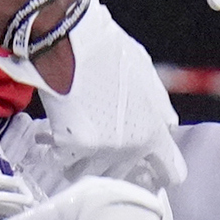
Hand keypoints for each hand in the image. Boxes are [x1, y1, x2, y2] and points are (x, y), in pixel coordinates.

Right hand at [0, 0, 185, 194]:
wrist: (72, 42)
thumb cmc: (109, 53)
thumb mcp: (148, 76)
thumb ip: (159, 107)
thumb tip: (169, 126)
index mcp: (154, 131)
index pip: (171, 173)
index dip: (160, 177)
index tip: (150, 178)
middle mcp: (132, 147)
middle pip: (123, 177)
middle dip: (109, 166)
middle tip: (95, 151)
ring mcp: (102, 150)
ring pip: (89, 174)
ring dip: (78, 163)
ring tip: (69, 141)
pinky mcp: (72, 146)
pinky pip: (60, 162)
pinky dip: (52, 154)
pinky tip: (47, 140)